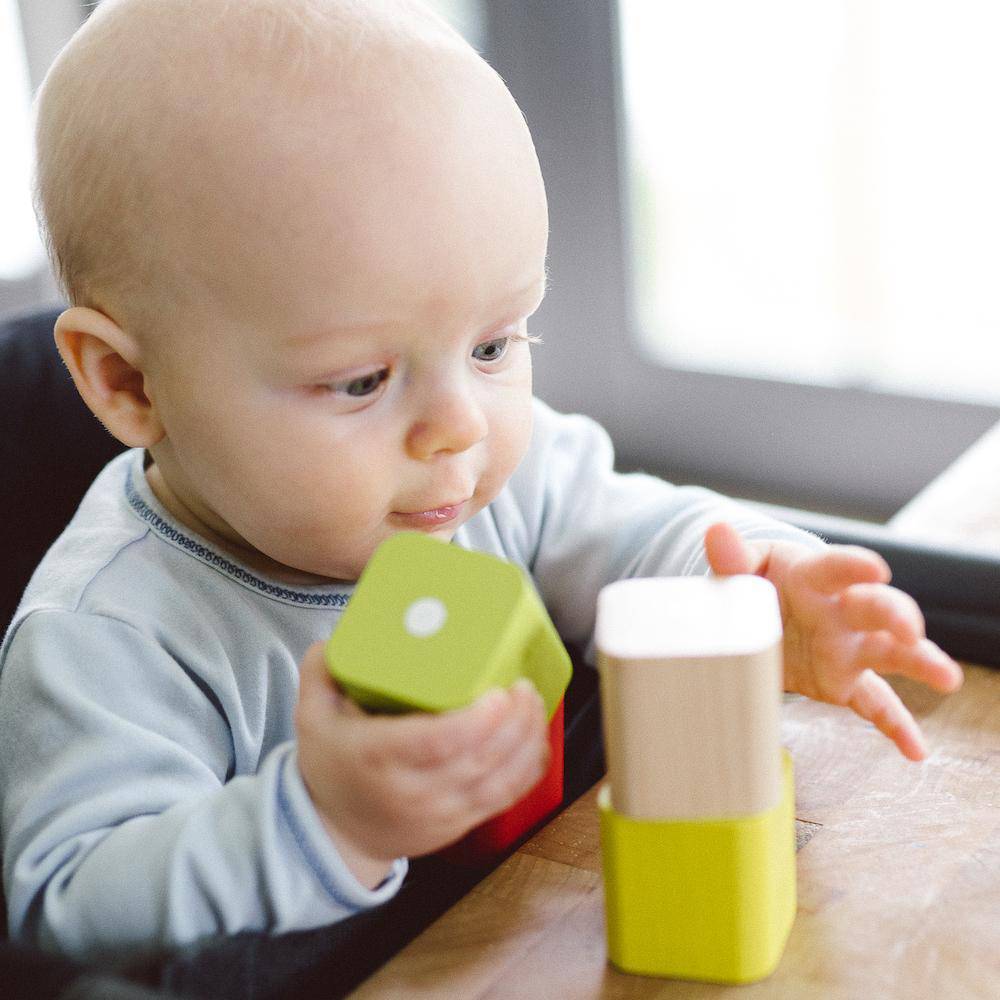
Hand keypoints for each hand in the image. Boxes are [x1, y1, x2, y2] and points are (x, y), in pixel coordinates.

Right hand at [294, 643, 549, 886]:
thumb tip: (335, 638)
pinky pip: (505, 798)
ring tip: (533, 701)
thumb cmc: (332, 767)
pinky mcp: (460, 822)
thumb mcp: (311, 718)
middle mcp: (413, 790)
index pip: (435, 743)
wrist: (337, 834)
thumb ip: (322, 673)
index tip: (497, 692)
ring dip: (526, 741)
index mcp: (377, 758)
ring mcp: (440, 812)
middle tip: (522, 685)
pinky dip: (528, 767)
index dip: (474, 721)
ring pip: (499, 781)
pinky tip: (535, 736)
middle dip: (512, 722)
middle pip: (477, 759)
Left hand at [704, 522, 963, 761]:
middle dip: (895, 614)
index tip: (876, 568)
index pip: (835, 568)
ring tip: (946, 677)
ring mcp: (847, 647)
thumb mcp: (742, 567)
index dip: (854, 567)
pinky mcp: (844, 680)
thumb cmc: (757, 582)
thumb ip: (732, 556)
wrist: (760, 615)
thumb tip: (716, 530)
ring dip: (919, 662)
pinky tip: (916, 750)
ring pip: (888, 653)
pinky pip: (875, 704)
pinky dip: (895, 726)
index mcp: (813, 576)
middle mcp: (840, 610)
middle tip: (909, 628)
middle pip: (875, 608)